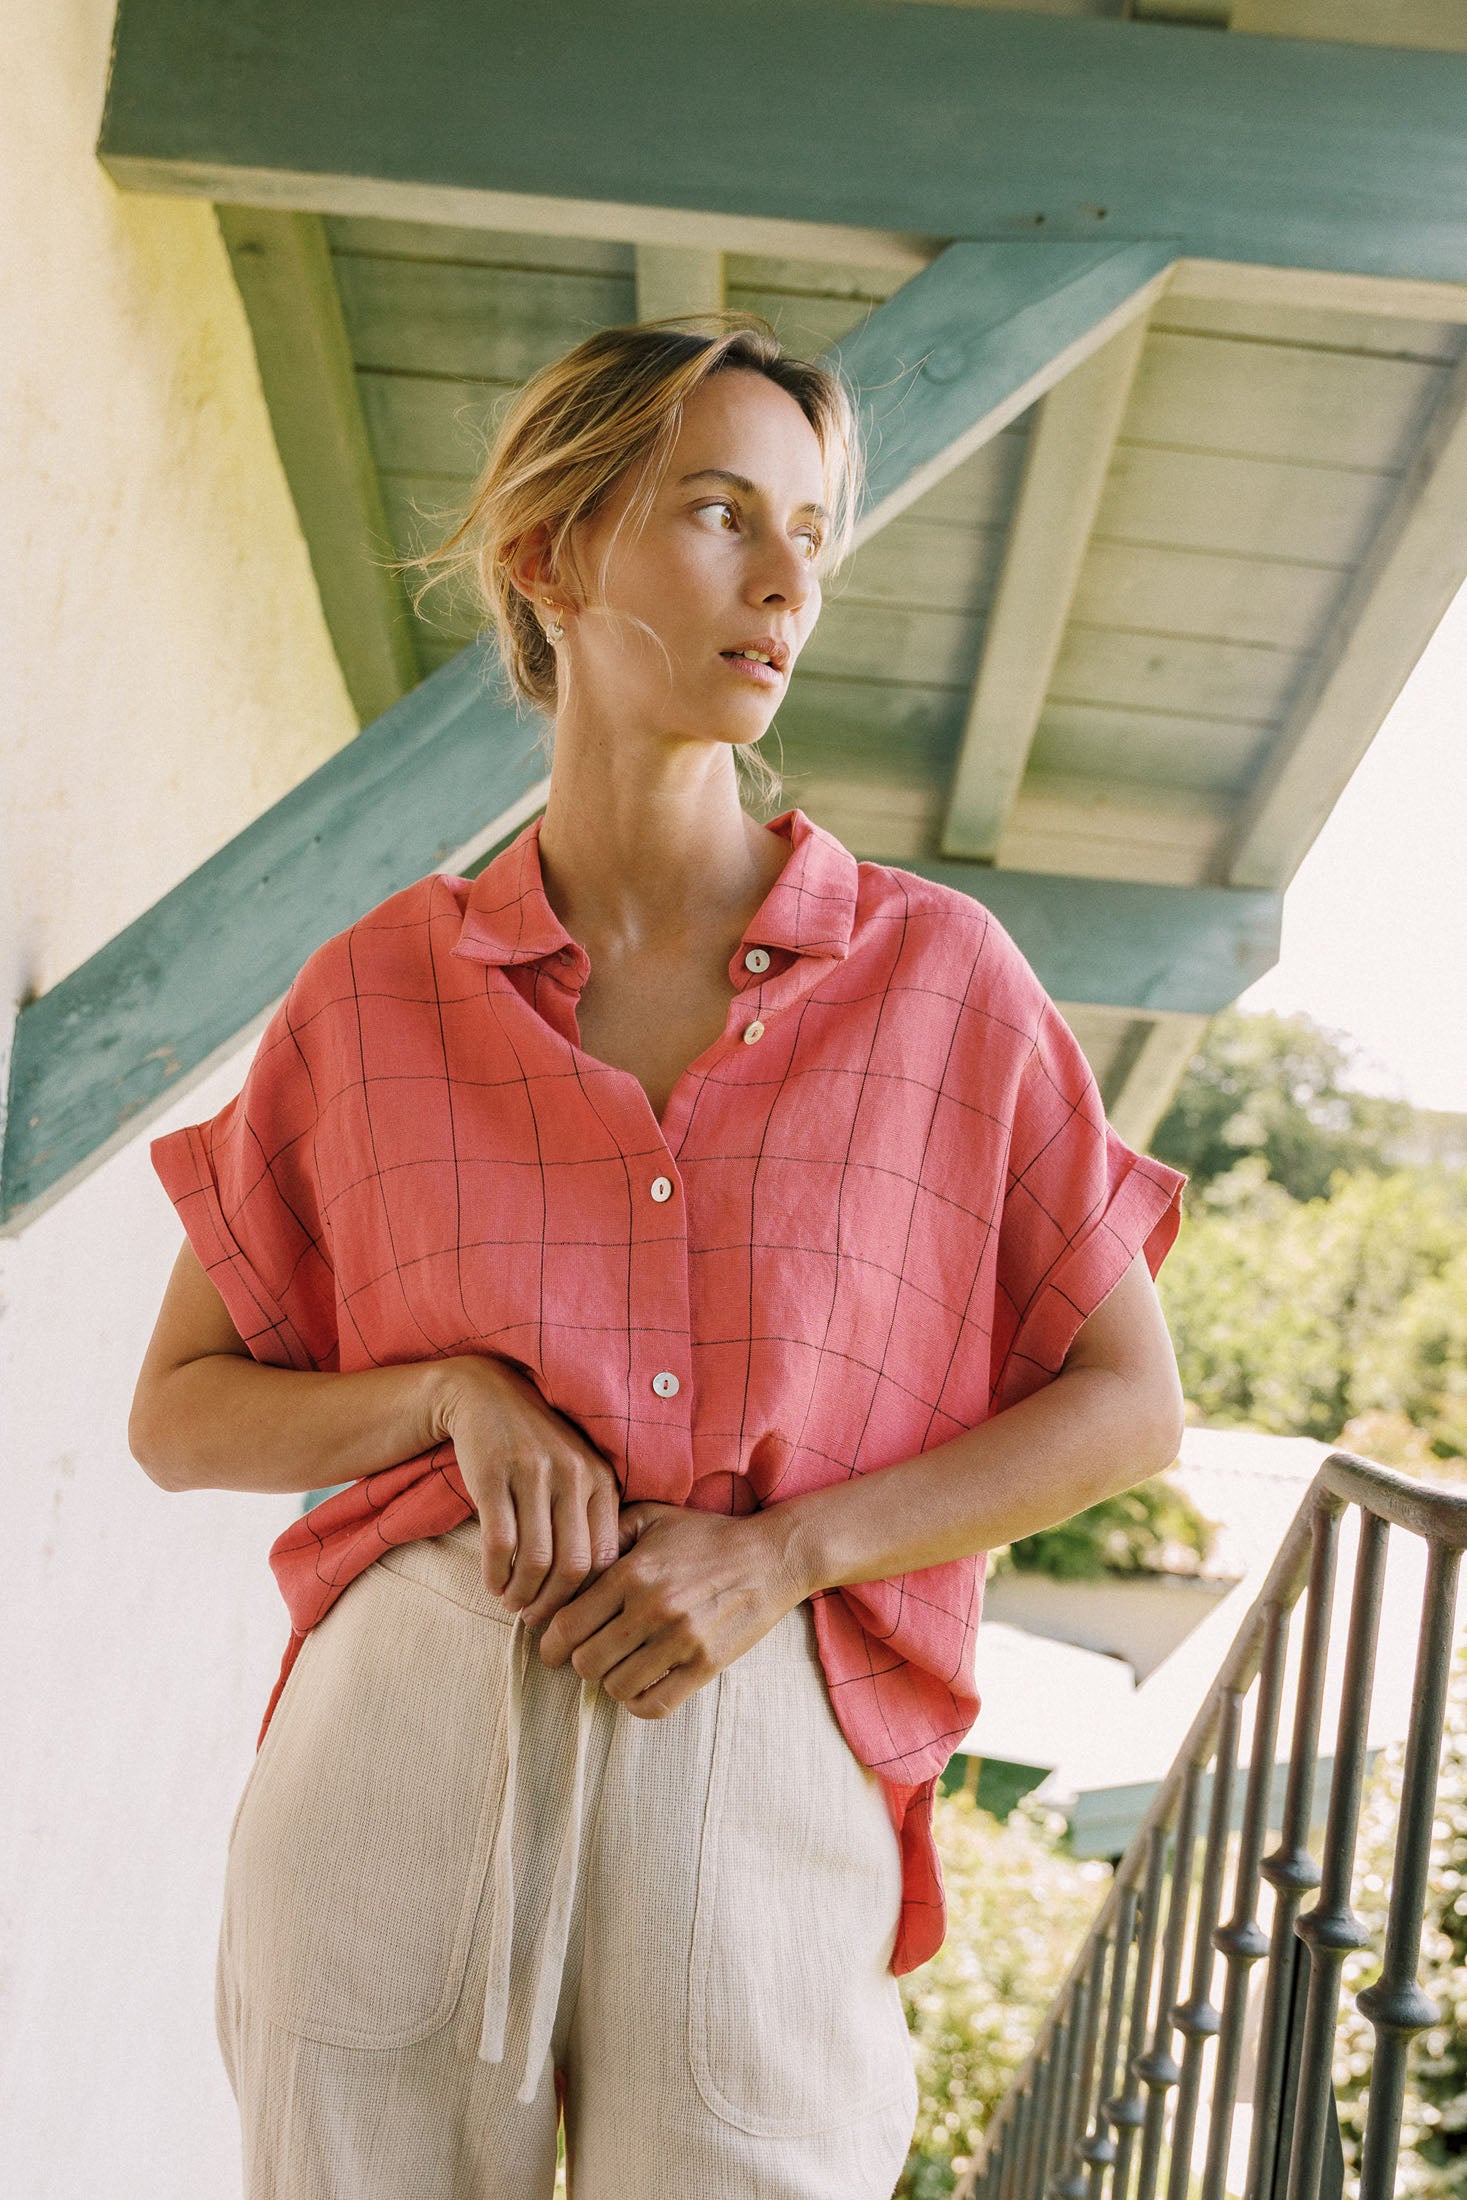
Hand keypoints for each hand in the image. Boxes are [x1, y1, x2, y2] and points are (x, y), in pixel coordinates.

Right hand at [433, 1357, 621, 1627]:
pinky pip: (500, 1542)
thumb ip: (587, 1518)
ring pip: (536, 1559)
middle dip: (554, 1603)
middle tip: (536, 1618)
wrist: (485, 1394)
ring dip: (522, 1594)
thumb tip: (592, 1590)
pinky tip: (492, 1583)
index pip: (605, 1556)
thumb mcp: (575, 1472)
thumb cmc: (535, 1447)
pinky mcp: (494, 1474)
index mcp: (601, 1478)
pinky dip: (495, 1574)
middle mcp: (573, 1474)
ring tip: (512, 1603)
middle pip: (574, 1565)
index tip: (567, 1612)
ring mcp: (534, 1472)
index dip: (587, 1596)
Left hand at [536, 1502, 807, 1717]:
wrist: (771, 1556)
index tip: (554, 1644)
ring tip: (620, 1664)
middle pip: (586, 1662)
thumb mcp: (652, 1518)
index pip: (567, 1625)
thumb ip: (606, 1533)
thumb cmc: (706, 1537)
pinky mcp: (706, 1665)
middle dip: (580, 1660)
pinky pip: (654, 1705)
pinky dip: (639, 1701)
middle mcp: (653, 1608)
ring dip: (611, 1680)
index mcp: (633, 1572)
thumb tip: (562, 1566)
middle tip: (590, 1652)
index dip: (551, 1641)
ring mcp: (682, 1641)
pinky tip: (642, 1684)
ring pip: (616, 1686)